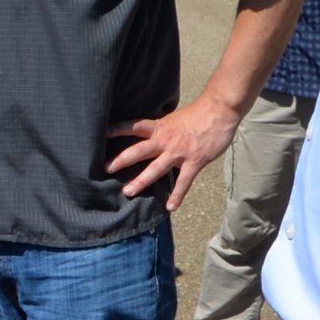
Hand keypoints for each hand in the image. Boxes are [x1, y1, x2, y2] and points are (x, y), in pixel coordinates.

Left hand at [107, 91, 239, 210]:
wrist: (220, 111)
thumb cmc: (198, 114)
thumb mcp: (173, 119)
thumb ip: (161, 130)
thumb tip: (149, 136)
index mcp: (159, 127)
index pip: (133, 126)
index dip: (116, 130)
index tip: (100, 134)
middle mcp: (165, 140)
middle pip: (138, 150)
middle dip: (121, 160)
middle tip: (104, 169)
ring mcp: (179, 152)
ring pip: (156, 169)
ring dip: (141, 181)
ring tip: (127, 192)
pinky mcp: (194, 161)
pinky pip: (183, 182)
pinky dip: (177, 196)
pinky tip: (170, 207)